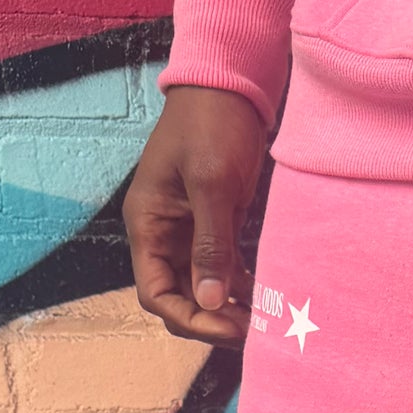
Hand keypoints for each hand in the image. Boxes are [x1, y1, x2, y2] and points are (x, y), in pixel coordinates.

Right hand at [123, 85, 268, 346]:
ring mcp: (188, 229)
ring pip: (203, 286)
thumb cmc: (211, 124)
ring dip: (229, 306)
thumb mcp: (211, 183)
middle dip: (211, 318)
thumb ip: (210, 244)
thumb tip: (211, 300)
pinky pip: (223, 267)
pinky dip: (241, 285)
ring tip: (265, 321)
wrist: (227, 82)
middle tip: (253, 330)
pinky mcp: (215, 222)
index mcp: (148, 225)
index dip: (189, 318)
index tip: (229, 328)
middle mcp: (163, 233)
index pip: (156, 294)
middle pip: (179, 297)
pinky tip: (265, 296)